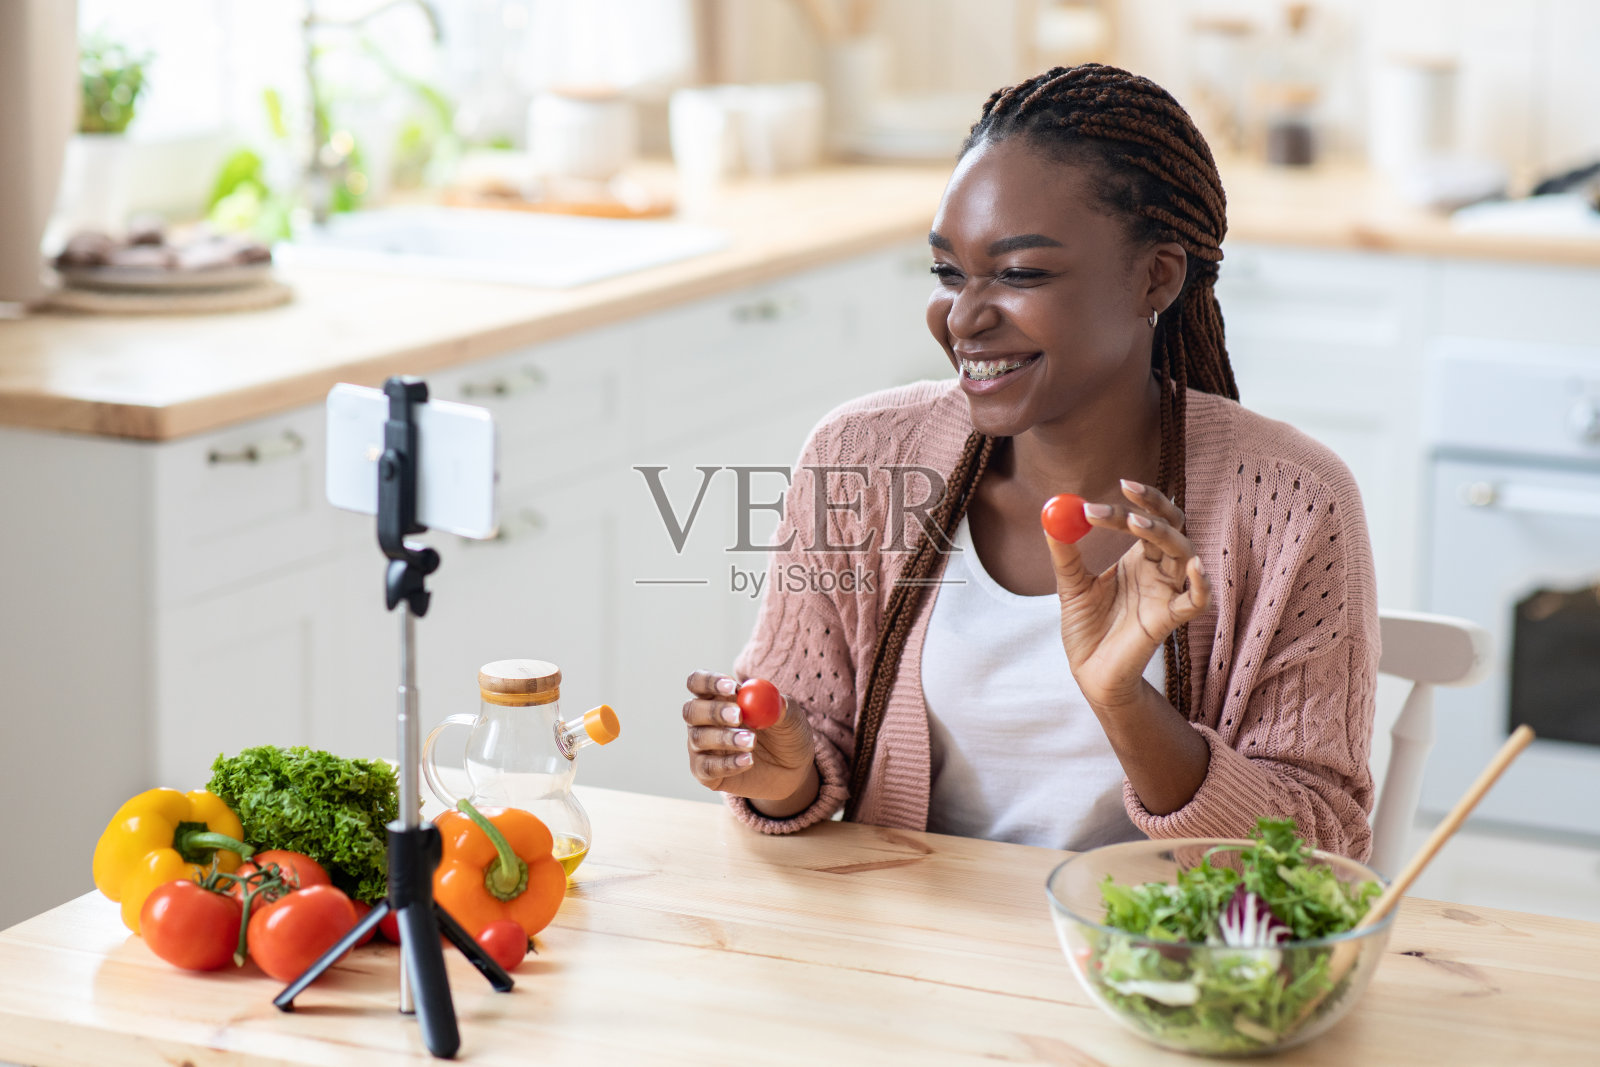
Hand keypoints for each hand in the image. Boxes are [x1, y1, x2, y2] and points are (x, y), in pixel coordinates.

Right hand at [682, 670, 816, 801]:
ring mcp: (701, 747)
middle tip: (739, 715)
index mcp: (717, 696)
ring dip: (725, 738)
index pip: (698, 682)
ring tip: (752, 742)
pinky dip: (728, 764)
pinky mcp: (705, 773)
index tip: (731, 686)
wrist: (792, 770)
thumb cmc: (786, 734)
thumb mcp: (791, 717)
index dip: (709, 682)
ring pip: (698, 738)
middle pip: (691, 710)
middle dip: (714, 711)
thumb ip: (779, 705)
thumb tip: (765, 696)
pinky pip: (706, 768)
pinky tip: (749, 760)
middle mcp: (703, 720)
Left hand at [1046, 480, 1210, 710]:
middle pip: (1172, 527)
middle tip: (1125, 492)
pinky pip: (1196, 602)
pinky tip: (1194, 568)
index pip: (1149, 518)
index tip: (1115, 486)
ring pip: (1184, 554)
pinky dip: (1201, 585)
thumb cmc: (1086, 629)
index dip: (1138, 500)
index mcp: (1139, 560)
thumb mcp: (1070, 586)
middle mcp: (1158, 572)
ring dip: (1164, 535)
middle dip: (1153, 507)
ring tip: (1136, 523)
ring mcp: (1167, 594)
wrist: (1088, 672)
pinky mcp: (1169, 621)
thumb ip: (1065, 554)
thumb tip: (1052, 515)